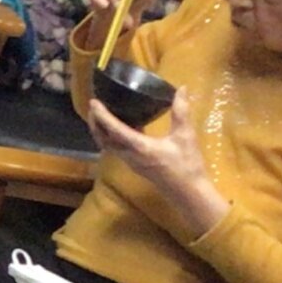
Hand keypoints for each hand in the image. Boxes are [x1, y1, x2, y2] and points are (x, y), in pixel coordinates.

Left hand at [87, 92, 226, 238]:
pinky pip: (118, 149)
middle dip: (95, 124)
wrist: (188, 193)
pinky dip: (113, 137)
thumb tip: (182, 89)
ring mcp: (132, 162)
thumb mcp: (185, 136)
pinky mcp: (136, 165)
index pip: (114, 130)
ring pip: (109, 146)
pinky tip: (122, 126)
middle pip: (104, 140)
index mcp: (139, 147)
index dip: (102, 115)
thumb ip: (181, 112)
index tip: (93, 102)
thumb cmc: (186, 166)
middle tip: (93, 107)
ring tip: (101, 115)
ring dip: (102, 131)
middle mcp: (130, 155)